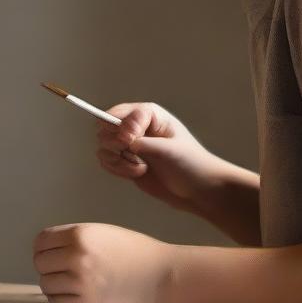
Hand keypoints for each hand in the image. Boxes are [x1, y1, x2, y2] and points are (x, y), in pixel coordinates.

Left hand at [32, 221, 172, 302]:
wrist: (162, 278)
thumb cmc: (134, 253)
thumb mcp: (102, 233)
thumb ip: (73, 239)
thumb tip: (44, 251)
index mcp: (80, 234)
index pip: (41, 241)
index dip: (46, 247)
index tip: (54, 254)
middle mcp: (76, 257)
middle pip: (40, 262)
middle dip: (50, 266)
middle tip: (66, 270)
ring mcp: (79, 283)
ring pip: (46, 284)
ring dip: (56, 283)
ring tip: (75, 283)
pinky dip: (62, 300)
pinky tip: (77, 295)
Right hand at [96, 102, 227, 213]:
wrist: (197, 189)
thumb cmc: (190, 164)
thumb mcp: (170, 151)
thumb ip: (145, 143)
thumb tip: (122, 140)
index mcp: (149, 114)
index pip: (121, 113)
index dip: (122, 127)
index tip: (130, 142)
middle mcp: (137, 126)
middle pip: (106, 126)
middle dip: (116, 143)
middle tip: (132, 153)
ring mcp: (130, 144)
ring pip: (104, 145)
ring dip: (117, 159)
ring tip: (139, 167)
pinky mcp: (125, 161)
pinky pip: (106, 161)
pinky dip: (116, 169)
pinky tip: (136, 173)